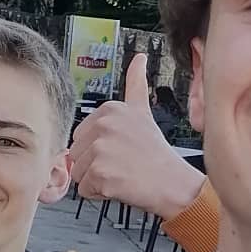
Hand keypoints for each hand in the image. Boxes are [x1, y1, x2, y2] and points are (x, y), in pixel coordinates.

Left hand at [69, 52, 203, 221]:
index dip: (100, 149)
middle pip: (76, 153)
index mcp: (109, 109)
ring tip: (122, 174)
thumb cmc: (156, 155)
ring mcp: (101, 149)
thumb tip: (139, 58)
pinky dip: (100, 193)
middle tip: (122, 164)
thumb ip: (135, 83)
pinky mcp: (100, 173)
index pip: (81, 136)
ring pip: (78, 172)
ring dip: (96, 180)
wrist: (174, 184)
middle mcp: (103, 125)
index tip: (122, 149)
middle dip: (95, 165)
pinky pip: (84, 189)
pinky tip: (120, 186)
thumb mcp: (143, 112)